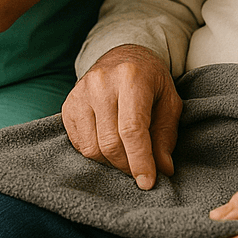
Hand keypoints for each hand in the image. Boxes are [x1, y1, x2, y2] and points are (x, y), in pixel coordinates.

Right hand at [61, 45, 181, 189]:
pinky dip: (95, 153)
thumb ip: (166, 134)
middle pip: (110, 142)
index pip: (132, 129)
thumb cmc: (150, 81)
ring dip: (110, 162)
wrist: (123, 55)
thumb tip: (163, 169)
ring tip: (125, 157)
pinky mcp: (68, 104)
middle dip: (127, 165)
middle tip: (139, 170)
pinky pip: (79, 143)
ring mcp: (81, 93)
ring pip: (92, 147)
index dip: (140, 160)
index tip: (147, 182)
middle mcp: (101, 83)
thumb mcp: (169, 101)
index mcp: (131, 78)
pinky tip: (109, 145)